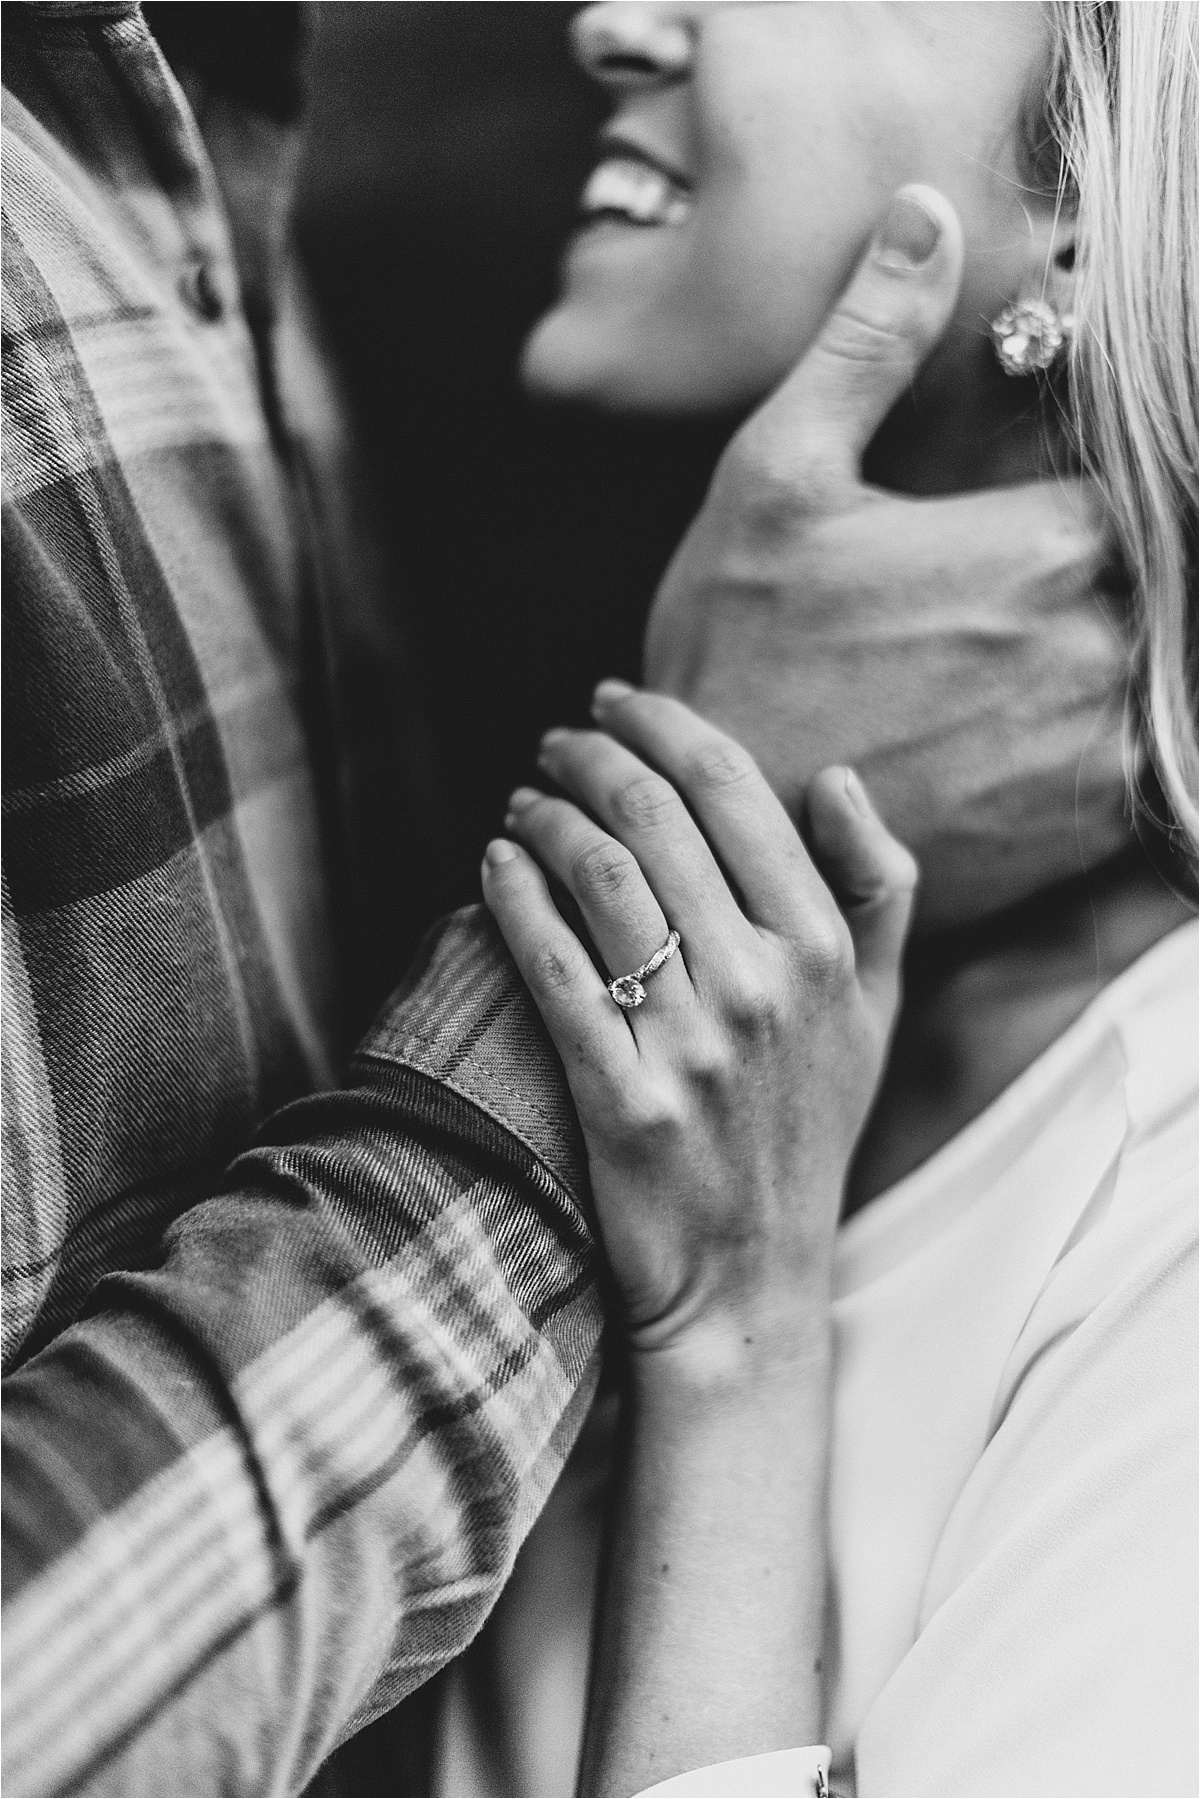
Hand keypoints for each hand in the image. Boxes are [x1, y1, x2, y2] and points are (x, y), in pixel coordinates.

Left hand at [480, 686, 916, 1370]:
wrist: (749, 1282)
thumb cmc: (806, 1132)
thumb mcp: (873, 1014)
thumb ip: (877, 892)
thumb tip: (837, 778)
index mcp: (824, 950)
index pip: (733, 791)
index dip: (663, 724)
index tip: (615, 701)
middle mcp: (763, 985)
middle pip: (655, 818)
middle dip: (590, 754)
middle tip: (554, 741)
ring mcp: (692, 1044)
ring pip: (598, 878)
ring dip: (544, 814)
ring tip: (521, 799)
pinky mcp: (622, 1100)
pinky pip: (553, 968)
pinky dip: (512, 897)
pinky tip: (491, 864)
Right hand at [644, 185, 1130, 927]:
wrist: (719, 845)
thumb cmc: (738, 654)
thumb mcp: (775, 480)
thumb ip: (869, 346)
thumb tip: (928, 217)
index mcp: (1047, 542)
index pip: (1141, 480)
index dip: (1077, 490)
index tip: (1006, 520)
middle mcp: (1104, 646)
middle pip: (1152, 576)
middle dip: (1077, 576)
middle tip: (967, 608)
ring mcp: (1103, 748)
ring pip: (1148, 666)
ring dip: (1086, 658)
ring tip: (970, 677)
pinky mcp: (1089, 832)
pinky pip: (1135, 761)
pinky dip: (1084, 740)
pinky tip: (989, 737)